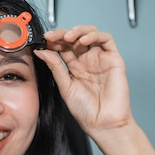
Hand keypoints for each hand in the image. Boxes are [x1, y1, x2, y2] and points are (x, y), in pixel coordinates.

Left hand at [33, 25, 131, 139]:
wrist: (102, 124)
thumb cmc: (86, 111)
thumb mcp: (65, 86)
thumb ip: (55, 67)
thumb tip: (41, 51)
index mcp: (74, 67)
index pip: (63, 47)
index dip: (53, 41)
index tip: (43, 40)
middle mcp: (87, 61)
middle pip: (75, 38)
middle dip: (62, 34)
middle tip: (51, 36)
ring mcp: (100, 59)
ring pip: (90, 34)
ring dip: (77, 31)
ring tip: (67, 37)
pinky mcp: (114, 59)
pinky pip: (106, 40)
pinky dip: (94, 35)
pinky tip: (83, 40)